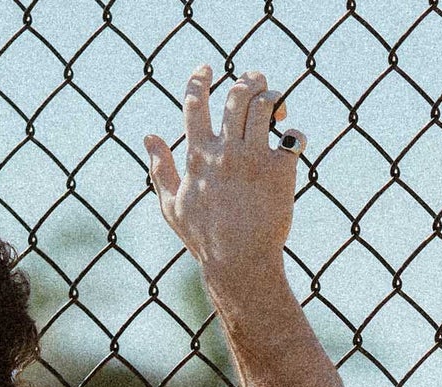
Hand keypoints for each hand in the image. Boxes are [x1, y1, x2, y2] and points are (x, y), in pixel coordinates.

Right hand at [143, 65, 305, 284]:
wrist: (239, 263)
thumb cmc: (203, 238)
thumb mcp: (172, 206)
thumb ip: (160, 169)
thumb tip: (148, 137)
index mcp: (197, 159)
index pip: (194, 104)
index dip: (199, 79)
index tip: (206, 69)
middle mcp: (225, 153)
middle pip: (237, 94)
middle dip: (248, 81)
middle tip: (254, 85)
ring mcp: (253, 159)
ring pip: (266, 104)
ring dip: (272, 98)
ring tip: (274, 110)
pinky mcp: (279, 170)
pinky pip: (292, 136)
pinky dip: (293, 135)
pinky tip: (288, 143)